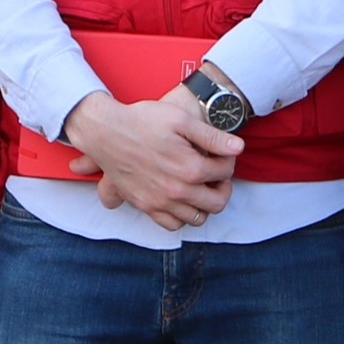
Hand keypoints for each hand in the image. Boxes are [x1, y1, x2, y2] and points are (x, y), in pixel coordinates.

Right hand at [62, 88, 242, 230]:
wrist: (105, 131)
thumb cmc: (142, 120)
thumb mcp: (180, 119)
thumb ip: (212, 136)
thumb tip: (239, 147)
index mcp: (190, 168)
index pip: (225, 172)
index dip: (228, 160)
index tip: (222, 154)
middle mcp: (177, 191)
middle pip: (217, 202)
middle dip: (223, 187)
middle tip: (217, 174)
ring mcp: (160, 202)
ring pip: (197, 218)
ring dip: (205, 205)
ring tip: (201, 187)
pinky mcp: (145, 206)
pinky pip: (172, 224)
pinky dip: (182, 217)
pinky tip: (182, 200)